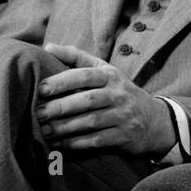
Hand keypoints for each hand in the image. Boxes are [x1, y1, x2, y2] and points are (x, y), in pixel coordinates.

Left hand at [35, 44, 176, 157]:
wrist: (152, 120)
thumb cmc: (118, 91)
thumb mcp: (104, 70)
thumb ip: (76, 57)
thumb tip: (47, 46)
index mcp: (110, 75)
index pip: (86, 75)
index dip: (63, 81)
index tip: (42, 88)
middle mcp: (118, 94)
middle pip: (87, 100)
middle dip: (60, 107)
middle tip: (38, 113)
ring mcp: (122, 116)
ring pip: (90, 122)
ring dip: (65, 128)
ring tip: (44, 130)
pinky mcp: (122, 137)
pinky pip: (96, 141)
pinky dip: (76, 143)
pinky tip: (60, 144)